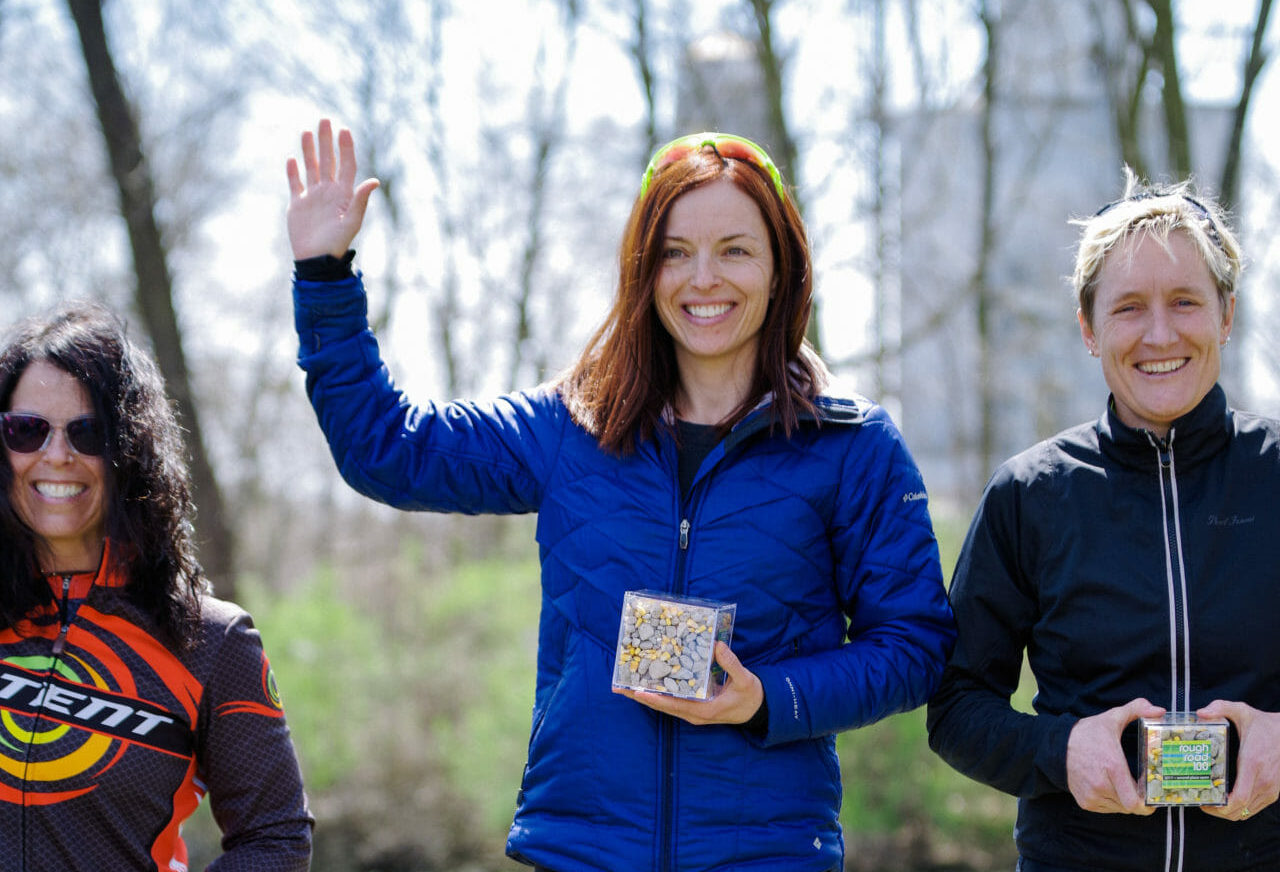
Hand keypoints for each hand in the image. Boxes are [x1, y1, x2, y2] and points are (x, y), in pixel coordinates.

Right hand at [285, 119, 379, 259]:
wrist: (316, 260)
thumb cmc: (337, 243)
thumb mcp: (351, 221)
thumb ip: (361, 200)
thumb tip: (374, 181)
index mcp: (343, 194)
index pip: (346, 165)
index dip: (346, 148)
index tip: (344, 130)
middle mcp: (329, 192)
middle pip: (328, 161)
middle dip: (326, 141)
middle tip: (324, 120)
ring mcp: (313, 197)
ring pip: (311, 168)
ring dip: (309, 150)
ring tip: (307, 132)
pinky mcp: (298, 205)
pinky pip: (295, 184)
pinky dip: (293, 172)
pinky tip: (291, 159)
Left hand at [612, 642, 763, 726]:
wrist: (757, 710)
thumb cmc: (750, 696)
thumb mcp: (745, 680)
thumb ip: (732, 664)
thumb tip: (717, 646)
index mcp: (704, 710)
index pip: (674, 705)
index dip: (655, 699)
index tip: (637, 692)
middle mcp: (694, 714)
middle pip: (661, 706)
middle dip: (640, 697)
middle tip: (618, 688)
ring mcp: (692, 712)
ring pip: (663, 705)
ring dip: (644, 696)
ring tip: (625, 685)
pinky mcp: (693, 708)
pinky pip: (670, 701)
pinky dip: (656, 694)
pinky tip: (646, 684)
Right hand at [1066, 698, 1164, 813]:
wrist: (1057, 744)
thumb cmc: (1087, 733)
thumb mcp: (1112, 718)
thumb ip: (1137, 710)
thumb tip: (1159, 709)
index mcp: (1112, 767)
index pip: (1135, 801)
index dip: (1148, 803)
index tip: (1153, 793)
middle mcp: (1101, 785)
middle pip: (1131, 807)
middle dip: (1139, 800)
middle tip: (1142, 789)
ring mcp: (1092, 795)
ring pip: (1120, 809)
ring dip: (1125, 801)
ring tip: (1125, 785)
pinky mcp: (1085, 802)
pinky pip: (1107, 809)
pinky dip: (1113, 803)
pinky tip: (1111, 787)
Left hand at [1197, 700, 1279, 821]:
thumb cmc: (1263, 724)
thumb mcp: (1242, 710)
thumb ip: (1220, 707)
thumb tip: (1201, 713)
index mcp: (1252, 763)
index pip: (1239, 797)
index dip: (1221, 806)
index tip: (1205, 803)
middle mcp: (1263, 780)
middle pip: (1240, 809)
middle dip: (1219, 812)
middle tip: (1203, 803)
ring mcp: (1270, 788)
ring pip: (1248, 812)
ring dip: (1229, 812)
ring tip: (1212, 802)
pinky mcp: (1274, 791)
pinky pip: (1255, 807)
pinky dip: (1241, 808)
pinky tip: (1228, 799)